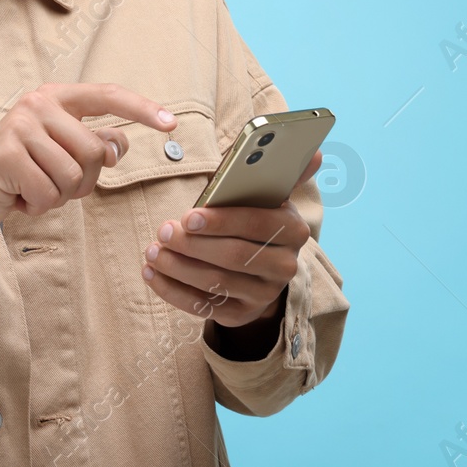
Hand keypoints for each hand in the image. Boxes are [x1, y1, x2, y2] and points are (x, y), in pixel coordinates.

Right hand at [0, 82, 176, 249]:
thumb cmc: (20, 173)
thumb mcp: (60, 155)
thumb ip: (92, 145)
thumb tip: (118, 145)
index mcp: (56, 97)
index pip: (107, 96)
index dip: (141, 109)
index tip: (172, 123)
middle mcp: (38, 103)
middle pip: (95, 152)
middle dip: (82, 182)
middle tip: (52, 185)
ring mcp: (20, 126)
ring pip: (73, 176)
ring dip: (58, 196)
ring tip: (32, 189)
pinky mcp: (7, 154)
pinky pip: (48, 192)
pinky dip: (37, 206)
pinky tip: (17, 197)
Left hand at [141, 150, 321, 328]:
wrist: (260, 269)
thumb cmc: (253, 218)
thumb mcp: (265, 196)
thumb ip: (280, 171)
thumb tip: (315, 152)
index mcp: (294, 229)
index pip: (259, 224)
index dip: (222, 221)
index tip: (188, 217)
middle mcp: (285, 266)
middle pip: (235, 257)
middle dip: (193, 245)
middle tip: (163, 232)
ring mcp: (264, 294)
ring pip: (216, 282)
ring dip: (178, 268)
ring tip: (152, 252)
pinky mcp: (241, 314)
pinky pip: (203, 307)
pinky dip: (172, 291)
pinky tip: (151, 274)